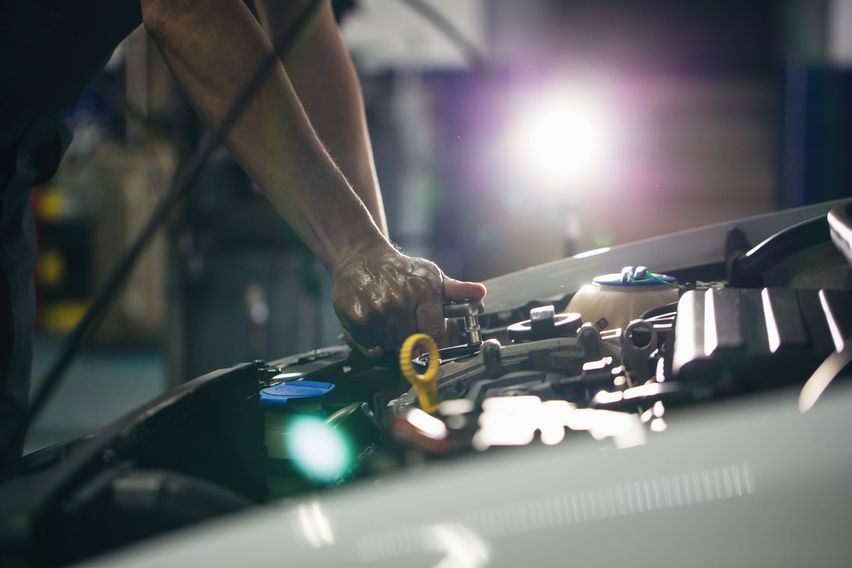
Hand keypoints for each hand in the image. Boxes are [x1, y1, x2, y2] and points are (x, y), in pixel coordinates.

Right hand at [332, 243, 486, 353]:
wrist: (362, 256)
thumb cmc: (401, 270)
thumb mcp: (431, 275)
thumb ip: (456, 290)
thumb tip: (480, 293)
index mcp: (424, 291)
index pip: (434, 333)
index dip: (431, 339)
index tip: (427, 337)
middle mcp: (401, 301)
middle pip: (412, 343)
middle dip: (410, 339)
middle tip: (404, 322)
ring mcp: (379, 310)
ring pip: (390, 345)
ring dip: (389, 339)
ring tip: (388, 318)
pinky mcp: (359, 317)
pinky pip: (370, 345)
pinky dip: (370, 339)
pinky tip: (372, 321)